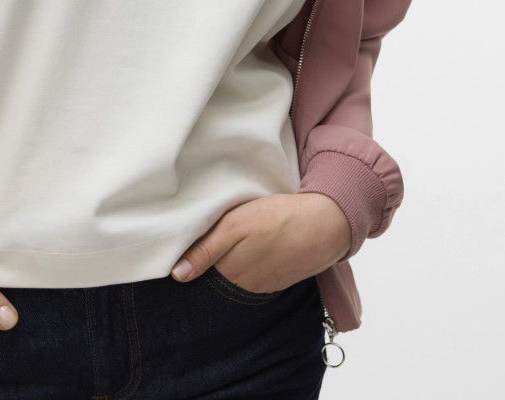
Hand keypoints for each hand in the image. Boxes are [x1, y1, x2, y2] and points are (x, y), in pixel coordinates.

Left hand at [169, 192, 351, 292]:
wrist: (326, 223)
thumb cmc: (278, 219)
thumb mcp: (235, 226)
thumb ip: (205, 249)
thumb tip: (177, 275)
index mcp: (230, 272)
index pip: (200, 268)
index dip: (194, 252)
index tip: (192, 235)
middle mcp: (244, 285)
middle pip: (218, 272)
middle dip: (214, 255)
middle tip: (217, 228)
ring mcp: (263, 283)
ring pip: (237, 272)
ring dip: (234, 257)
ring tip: (240, 234)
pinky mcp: (278, 278)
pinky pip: (256, 272)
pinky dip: (253, 259)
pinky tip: (258, 243)